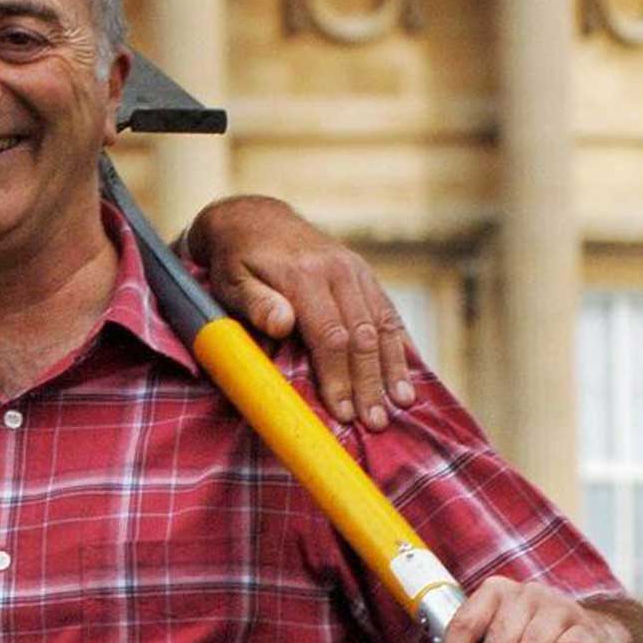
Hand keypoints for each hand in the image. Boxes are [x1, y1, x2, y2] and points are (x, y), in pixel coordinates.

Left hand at [184, 195, 414, 429]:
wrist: (254, 219)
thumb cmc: (236, 261)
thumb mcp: (231, 281)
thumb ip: (255, 303)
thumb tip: (281, 323)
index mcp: (304, 276)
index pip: (330, 336)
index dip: (339, 378)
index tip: (344, 412)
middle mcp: (338, 271)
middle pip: (363, 335)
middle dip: (370, 382)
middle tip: (376, 422)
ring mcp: (356, 270)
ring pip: (383, 324)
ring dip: (393, 367)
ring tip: (402, 404)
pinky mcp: (364, 274)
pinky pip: (389, 311)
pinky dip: (401, 343)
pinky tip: (411, 370)